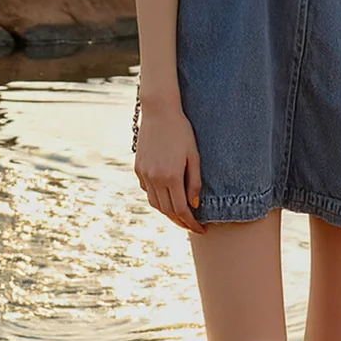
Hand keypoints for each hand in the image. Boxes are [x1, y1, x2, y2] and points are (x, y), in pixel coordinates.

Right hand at [134, 103, 206, 234]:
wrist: (159, 111)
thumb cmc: (181, 131)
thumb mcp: (194, 155)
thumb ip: (194, 181)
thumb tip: (194, 204)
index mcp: (171, 176)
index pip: (181, 210)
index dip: (192, 223)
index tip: (201, 230)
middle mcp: (155, 178)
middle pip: (167, 211)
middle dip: (180, 221)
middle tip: (192, 226)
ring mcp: (144, 174)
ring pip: (155, 204)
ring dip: (167, 212)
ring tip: (180, 214)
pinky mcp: (138, 168)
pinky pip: (147, 191)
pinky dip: (157, 198)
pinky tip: (166, 197)